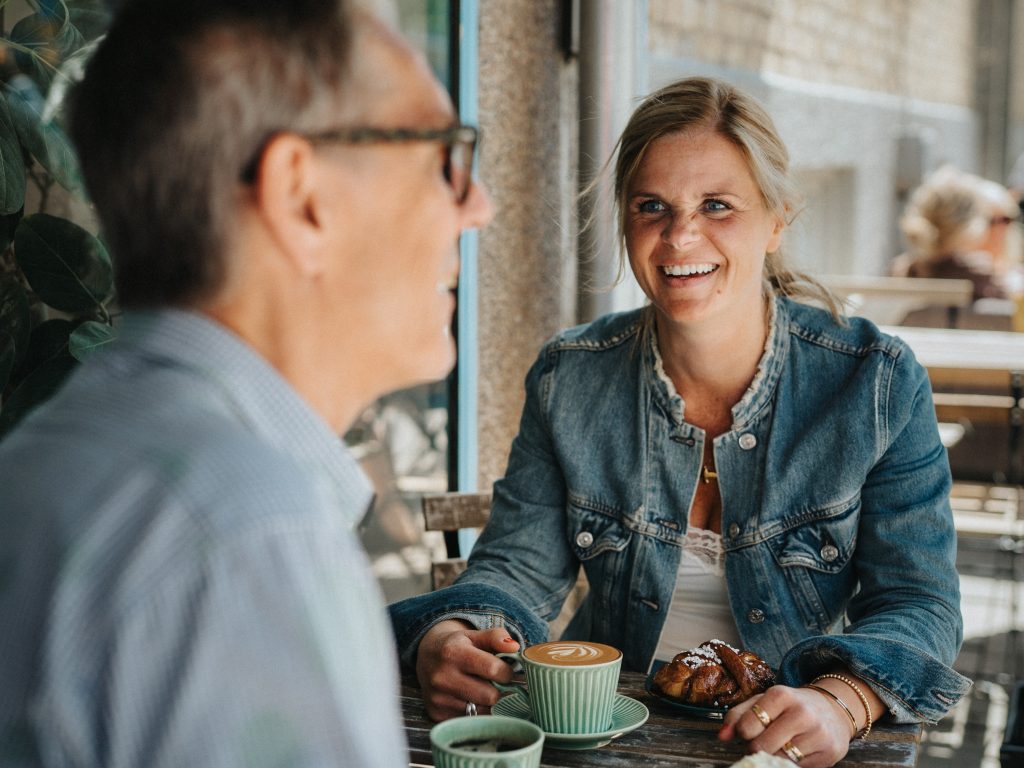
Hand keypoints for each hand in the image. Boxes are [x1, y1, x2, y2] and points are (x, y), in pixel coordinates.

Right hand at [414, 619, 520, 720]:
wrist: (426, 656)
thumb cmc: (457, 645)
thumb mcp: (474, 635)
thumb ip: (496, 637)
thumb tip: (515, 647)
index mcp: (453, 652)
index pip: (493, 669)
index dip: (506, 671)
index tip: (505, 670)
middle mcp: (442, 677)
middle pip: (490, 696)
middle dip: (498, 689)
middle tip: (494, 681)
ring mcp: (438, 698)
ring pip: (481, 710)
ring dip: (486, 701)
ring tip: (480, 687)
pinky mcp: (436, 714)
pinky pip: (469, 719)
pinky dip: (474, 710)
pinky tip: (468, 697)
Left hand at [718, 685, 852, 766]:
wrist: (832, 709)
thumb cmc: (791, 706)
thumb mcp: (763, 701)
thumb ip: (738, 715)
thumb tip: (722, 736)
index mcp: (781, 695)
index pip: (748, 726)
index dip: (742, 733)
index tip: (747, 731)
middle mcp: (802, 713)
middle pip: (762, 746)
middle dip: (756, 748)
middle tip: (761, 742)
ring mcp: (818, 734)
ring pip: (780, 760)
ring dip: (773, 757)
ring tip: (778, 746)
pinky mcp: (830, 753)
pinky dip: (791, 764)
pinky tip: (794, 751)